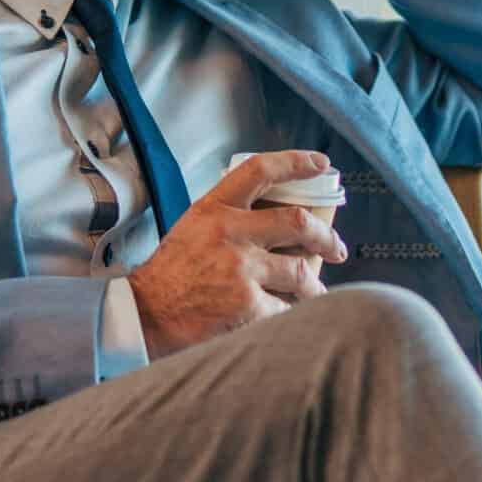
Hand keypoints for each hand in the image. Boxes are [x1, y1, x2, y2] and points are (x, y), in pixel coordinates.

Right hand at [129, 150, 348, 358]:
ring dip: (315, 286)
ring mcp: (241, 270)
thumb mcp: (192, 229)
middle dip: (327, 237)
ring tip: (316, 293)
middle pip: (299, 222)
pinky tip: (289, 319)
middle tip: (337, 249)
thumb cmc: (171, 275)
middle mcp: (230, 233)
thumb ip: (229, 219)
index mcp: (214, 209)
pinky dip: (292, 315)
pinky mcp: (248, 306)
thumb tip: (278, 222)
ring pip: (302, 272)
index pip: (260, 170)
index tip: (321, 164)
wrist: (144, 316)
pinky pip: (286, 309)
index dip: (296, 162)